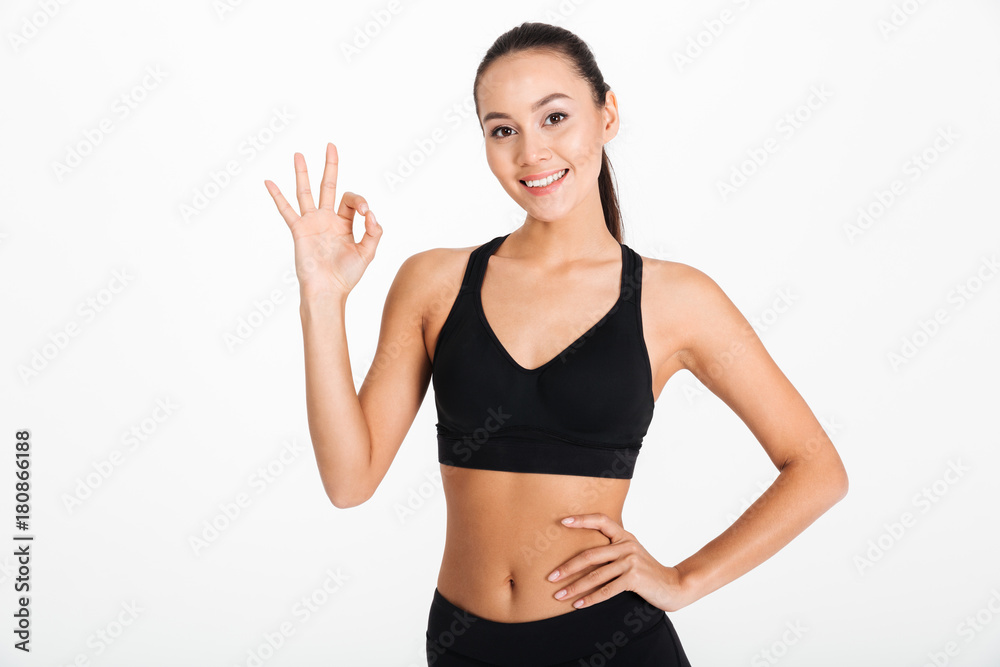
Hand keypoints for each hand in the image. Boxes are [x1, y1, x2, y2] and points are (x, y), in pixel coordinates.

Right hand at [264, 142, 382, 296]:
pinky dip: (277, 196)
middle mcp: (327, 219)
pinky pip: (286, 210)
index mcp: (345, 223)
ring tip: (299, 154)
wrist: (328, 290)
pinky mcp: (299, 230)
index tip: (365, 214)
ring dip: (302, 173)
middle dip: (330, 166)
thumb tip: (370, 213)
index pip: (351, 200)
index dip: (359, 202)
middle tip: (331, 146)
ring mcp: (312, 223)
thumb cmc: (346, 275)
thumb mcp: (367, 253)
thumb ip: (374, 232)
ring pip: (306, 192)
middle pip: (328, 186)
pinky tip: (269, 181)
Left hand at [547, 513, 691, 612]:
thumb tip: (583, 556)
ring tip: (558, 595)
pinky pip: (606, 590)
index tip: (562, 522)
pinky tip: (578, 604)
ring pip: (595, 575)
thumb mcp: (631, 553)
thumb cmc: (647, 571)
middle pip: (590, 555)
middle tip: (550, 577)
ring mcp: (631, 561)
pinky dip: (590, 599)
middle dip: (567, 568)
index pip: (601, 520)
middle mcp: (626, 544)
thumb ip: (613, 549)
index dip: (582, 520)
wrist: (673, 585)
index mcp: (624, 536)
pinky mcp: (634, 577)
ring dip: (574, 587)